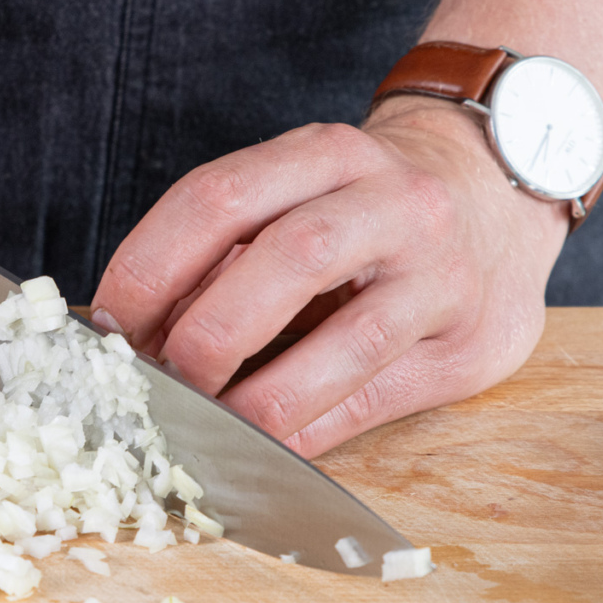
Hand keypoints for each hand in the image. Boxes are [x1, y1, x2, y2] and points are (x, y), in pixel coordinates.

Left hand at [89, 97, 568, 456]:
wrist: (498, 191)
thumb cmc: (367, 206)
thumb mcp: (301, 192)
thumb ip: (230, 249)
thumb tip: (132, 334)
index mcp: (327, 154)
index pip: (219, 198)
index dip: (148, 267)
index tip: (104, 327)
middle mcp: (394, 202)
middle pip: (289, 259)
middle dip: (207, 333)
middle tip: (156, 384)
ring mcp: (443, 275)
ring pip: (347, 339)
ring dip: (258, 398)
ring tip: (202, 429)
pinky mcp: (471, 346)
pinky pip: (375, 397)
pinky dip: (308, 430)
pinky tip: (262, 447)